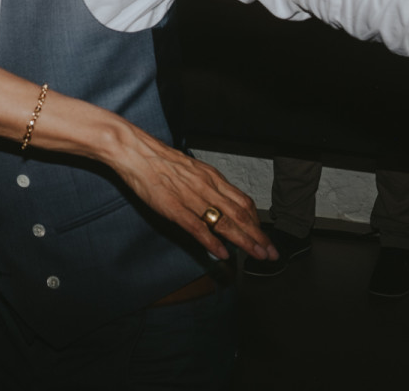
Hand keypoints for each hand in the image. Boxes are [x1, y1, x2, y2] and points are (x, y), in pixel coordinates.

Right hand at [108, 133, 273, 262]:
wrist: (136, 153)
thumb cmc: (161, 160)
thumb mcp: (191, 169)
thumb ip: (206, 186)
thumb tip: (219, 201)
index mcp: (211, 178)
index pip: (242, 202)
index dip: (256, 221)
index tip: (264, 235)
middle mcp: (207, 188)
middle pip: (240, 215)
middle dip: (258, 236)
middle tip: (271, 253)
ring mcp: (192, 199)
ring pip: (225, 222)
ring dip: (244, 241)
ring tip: (257, 255)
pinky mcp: (175, 209)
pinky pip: (198, 228)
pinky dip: (213, 242)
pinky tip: (223, 254)